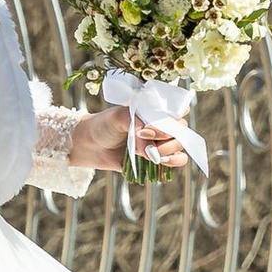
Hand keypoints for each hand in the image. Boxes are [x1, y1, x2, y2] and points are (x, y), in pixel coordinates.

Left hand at [70, 106, 188, 172]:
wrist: (90, 145)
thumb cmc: (104, 125)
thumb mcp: (118, 117)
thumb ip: (137, 126)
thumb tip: (151, 149)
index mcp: (154, 109)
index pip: (179, 108)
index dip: (176, 115)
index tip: (162, 119)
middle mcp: (161, 125)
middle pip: (181, 130)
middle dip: (166, 136)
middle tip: (143, 136)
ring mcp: (160, 142)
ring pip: (180, 147)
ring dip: (168, 151)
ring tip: (149, 153)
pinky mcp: (157, 158)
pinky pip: (176, 161)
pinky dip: (171, 162)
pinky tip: (157, 161)